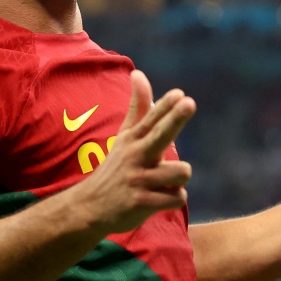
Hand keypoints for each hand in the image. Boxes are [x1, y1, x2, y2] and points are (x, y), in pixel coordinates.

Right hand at [74, 70, 196, 234]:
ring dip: (179, 179)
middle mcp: (135, 155)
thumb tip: (138, 72)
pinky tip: (159, 199)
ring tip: (163, 183)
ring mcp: (138, 179)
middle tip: (189, 103)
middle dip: (176, 119)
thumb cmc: (116, 167)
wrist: (90, 208)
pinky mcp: (141, 203)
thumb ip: (138, 107)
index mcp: (133, 138)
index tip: (179, 94)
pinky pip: (177, 197)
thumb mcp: (125, 136)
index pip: (151, 117)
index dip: (166, 105)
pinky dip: (174, 199)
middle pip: (161, 134)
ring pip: (181, 172)